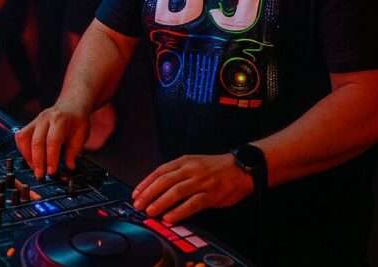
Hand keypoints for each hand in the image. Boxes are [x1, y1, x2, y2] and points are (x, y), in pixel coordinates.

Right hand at [14, 102, 90, 177]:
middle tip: (40, 175)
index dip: (51, 158)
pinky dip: (23, 150)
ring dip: (28, 156)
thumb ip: (74, 150)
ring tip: (35, 168)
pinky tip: (30, 159)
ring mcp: (35, 121)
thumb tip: (69, 166)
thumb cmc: (77, 120)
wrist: (71, 105)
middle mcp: (45, 119)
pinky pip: (21, 137)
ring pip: (24, 138)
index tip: (51, 172)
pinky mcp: (30, 124)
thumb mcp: (82, 134)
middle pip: (36, 141)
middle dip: (37, 161)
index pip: (52, 141)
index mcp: (60, 120)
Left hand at [131, 153, 253, 223]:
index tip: (136, 193)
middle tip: (138, 204)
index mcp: (184, 161)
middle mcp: (190, 170)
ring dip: (160, 202)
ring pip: (176, 191)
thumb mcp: (194, 163)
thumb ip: (177, 172)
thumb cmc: (216, 168)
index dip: (146, 182)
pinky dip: (179, 211)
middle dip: (148, 193)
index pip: (160, 171)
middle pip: (164, 181)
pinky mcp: (211, 194)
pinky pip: (192, 203)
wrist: (242, 168)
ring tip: (150, 211)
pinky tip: (170, 217)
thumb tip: (157, 186)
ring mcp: (201, 182)